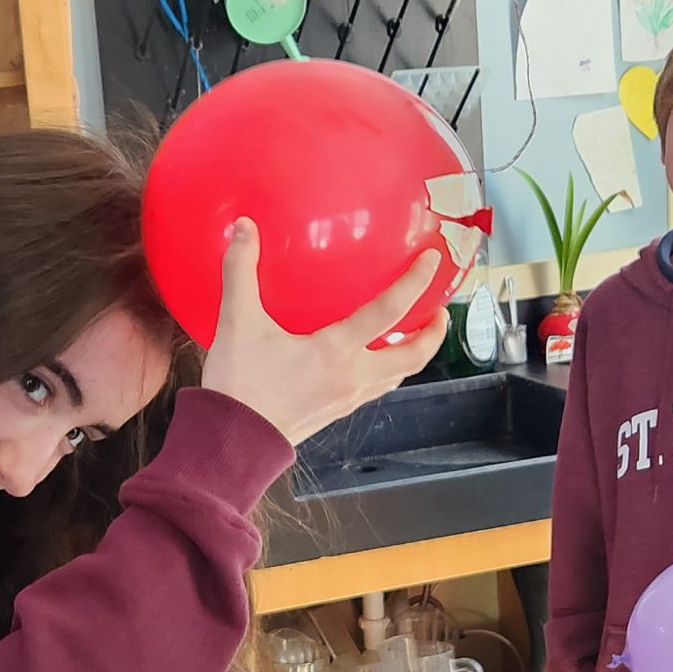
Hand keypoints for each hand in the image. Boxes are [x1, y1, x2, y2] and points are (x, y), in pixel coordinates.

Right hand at [200, 220, 447, 444]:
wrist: (231, 444)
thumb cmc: (239, 385)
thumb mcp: (238, 322)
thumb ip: (241, 271)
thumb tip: (245, 227)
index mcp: (336, 352)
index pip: (389, 312)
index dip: (415, 283)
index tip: (432, 261)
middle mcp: (352, 377)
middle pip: (411, 356)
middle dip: (433, 334)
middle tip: (440, 312)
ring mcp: (347, 399)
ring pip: (396, 377)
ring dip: (413, 355)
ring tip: (414, 335)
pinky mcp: (335, 413)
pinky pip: (375, 389)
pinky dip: (387, 371)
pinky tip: (370, 361)